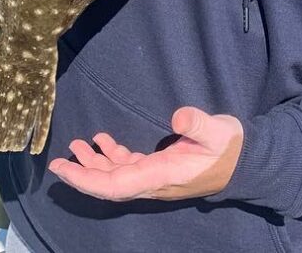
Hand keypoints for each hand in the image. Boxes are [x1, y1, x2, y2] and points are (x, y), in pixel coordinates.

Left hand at [48, 107, 243, 200]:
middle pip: (109, 185)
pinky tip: (101, 141)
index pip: (116, 185)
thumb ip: (197, 123)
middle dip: (81, 175)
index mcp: (161, 175)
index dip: (87, 180)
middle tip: (57, 161)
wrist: (245, 162)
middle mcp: (152, 181)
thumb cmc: (229, 147)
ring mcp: (154, 176)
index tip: (64, 169)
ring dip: (93, 163)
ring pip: (115, 176)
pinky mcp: (158, 167)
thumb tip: (178, 116)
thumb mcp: (217, 131)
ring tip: (75, 145)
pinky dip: (111, 156)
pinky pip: (127, 167)